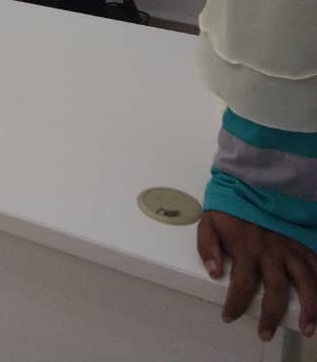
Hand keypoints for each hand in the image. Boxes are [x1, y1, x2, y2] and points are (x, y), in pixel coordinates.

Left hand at [198, 210, 316, 340]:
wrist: (253, 180)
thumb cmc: (230, 205)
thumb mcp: (209, 221)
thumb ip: (208, 246)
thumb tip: (214, 272)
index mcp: (246, 248)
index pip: (241, 284)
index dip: (235, 304)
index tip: (228, 318)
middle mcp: (271, 251)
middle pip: (275, 289)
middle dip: (271, 316)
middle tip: (265, 334)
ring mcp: (291, 248)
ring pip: (305, 281)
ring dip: (309, 308)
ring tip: (307, 329)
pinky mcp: (303, 242)